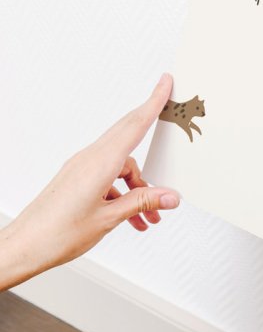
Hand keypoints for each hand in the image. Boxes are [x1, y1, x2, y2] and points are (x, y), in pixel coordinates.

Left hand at [0, 74, 179, 289]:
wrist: (23, 247)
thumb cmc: (56, 234)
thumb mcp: (109, 219)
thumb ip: (142, 202)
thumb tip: (169, 196)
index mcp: (99, 163)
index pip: (134, 126)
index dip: (153, 102)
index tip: (164, 84)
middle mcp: (89, 160)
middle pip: (129, 135)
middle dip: (151, 130)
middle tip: (168, 114)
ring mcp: (81, 168)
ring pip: (121, 165)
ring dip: (138, 186)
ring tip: (148, 214)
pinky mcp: (77, 179)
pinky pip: (109, 177)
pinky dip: (123, 192)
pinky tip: (128, 216)